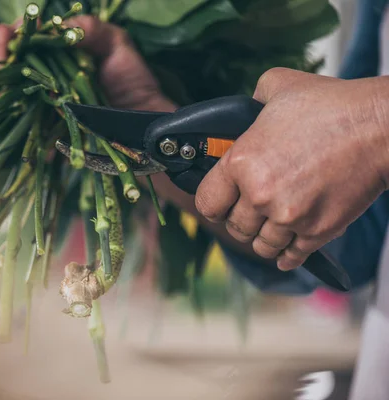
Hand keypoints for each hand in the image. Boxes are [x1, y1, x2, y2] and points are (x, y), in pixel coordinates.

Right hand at [0, 16, 175, 111]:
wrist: (143, 125)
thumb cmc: (134, 83)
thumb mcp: (118, 47)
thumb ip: (92, 30)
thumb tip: (58, 26)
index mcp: (60, 53)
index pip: (27, 41)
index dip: (12, 38)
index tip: (6, 37)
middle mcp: (47, 76)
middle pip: (10, 68)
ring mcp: (44, 103)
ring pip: (7, 97)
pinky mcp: (46, 128)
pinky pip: (18, 125)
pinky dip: (2, 125)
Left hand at [194, 68, 388, 270]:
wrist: (379, 127)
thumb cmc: (331, 106)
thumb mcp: (277, 87)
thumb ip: (249, 104)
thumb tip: (242, 114)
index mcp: (241, 163)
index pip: (207, 203)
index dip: (212, 203)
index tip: (219, 202)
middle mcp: (260, 195)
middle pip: (234, 227)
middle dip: (240, 220)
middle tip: (249, 210)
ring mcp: (289, 217)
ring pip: (261, 245)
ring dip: (262, 237)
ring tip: (269, 226)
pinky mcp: (317, 231)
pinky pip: (291, 255)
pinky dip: (286, 256)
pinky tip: (284, 251)